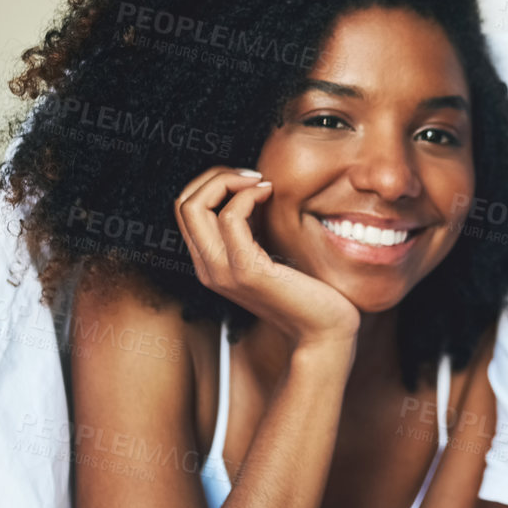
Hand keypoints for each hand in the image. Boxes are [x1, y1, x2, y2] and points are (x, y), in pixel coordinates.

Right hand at [174, 166, 359, 346]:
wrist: (324, 331)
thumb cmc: (307, 290)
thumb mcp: (271, 253)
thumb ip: (254, 228)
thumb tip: (254, 186)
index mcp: (210, 264)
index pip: (185, 208)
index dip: (212, 182)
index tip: (249, 180)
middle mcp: (208, 269)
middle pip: (184, 202)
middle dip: (216, 175)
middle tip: (254, 176)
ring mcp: (223, 272)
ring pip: (195, 206)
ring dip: (230, 180)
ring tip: (263, 183)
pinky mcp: (247, 272)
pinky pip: (230, 217)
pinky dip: (248, 195)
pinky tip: (271, 195)